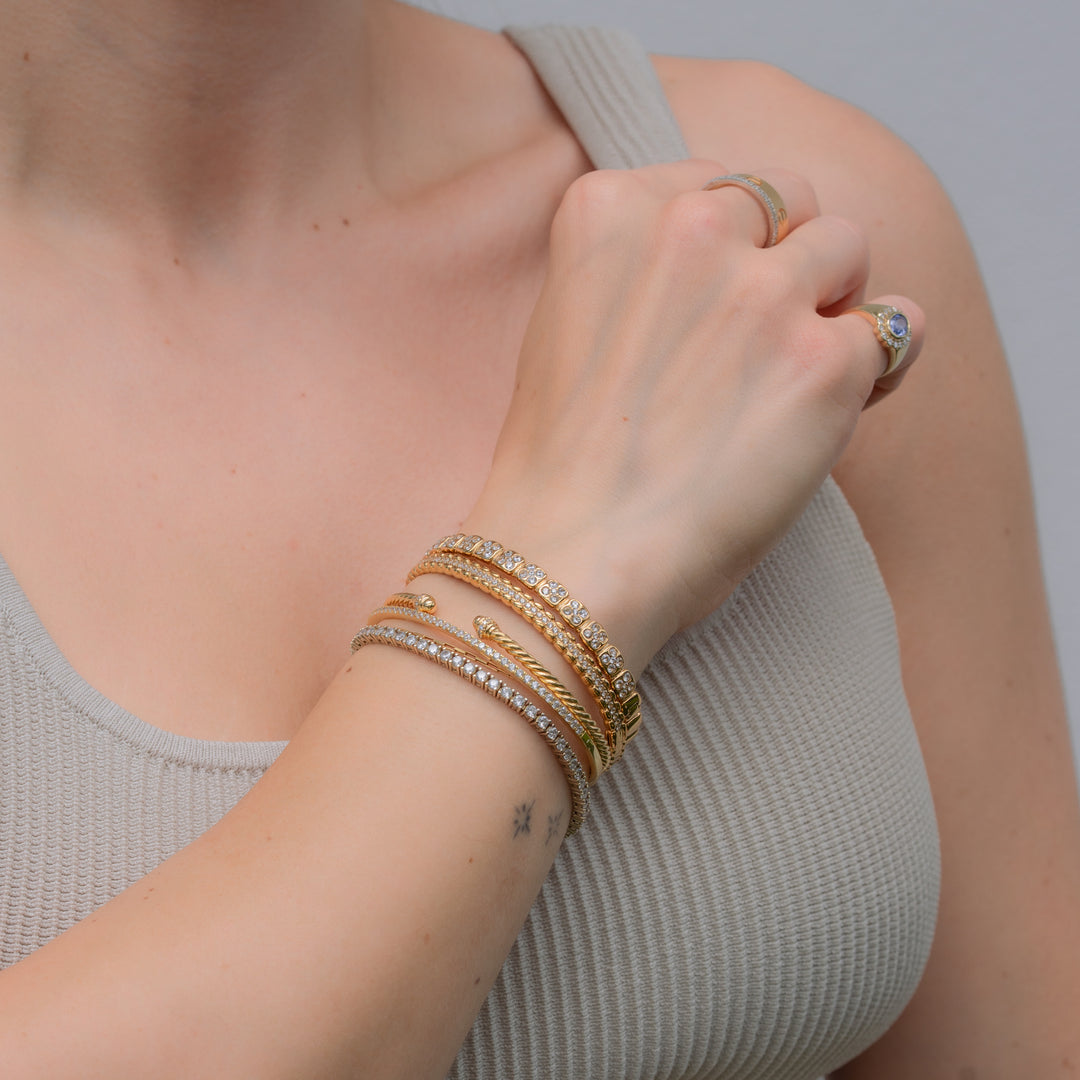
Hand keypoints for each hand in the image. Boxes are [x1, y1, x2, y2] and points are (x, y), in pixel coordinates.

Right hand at [465, 160, 923, 669]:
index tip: (721, 296)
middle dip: (787, 254)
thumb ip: (635, 270)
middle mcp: (688, 226)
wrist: (572, 556)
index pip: (715, 179)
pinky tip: (839, 408)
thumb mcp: (568, 323)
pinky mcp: (825, 362)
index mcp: (607, 208)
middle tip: (764, 333)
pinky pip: (895, 328)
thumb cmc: (562, 464)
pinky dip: (879, 368)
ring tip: (801, 372)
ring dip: (834, 301)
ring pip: (848, 244)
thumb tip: (722, 265)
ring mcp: (761, 290)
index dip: (733, 241)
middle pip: (791, 194)